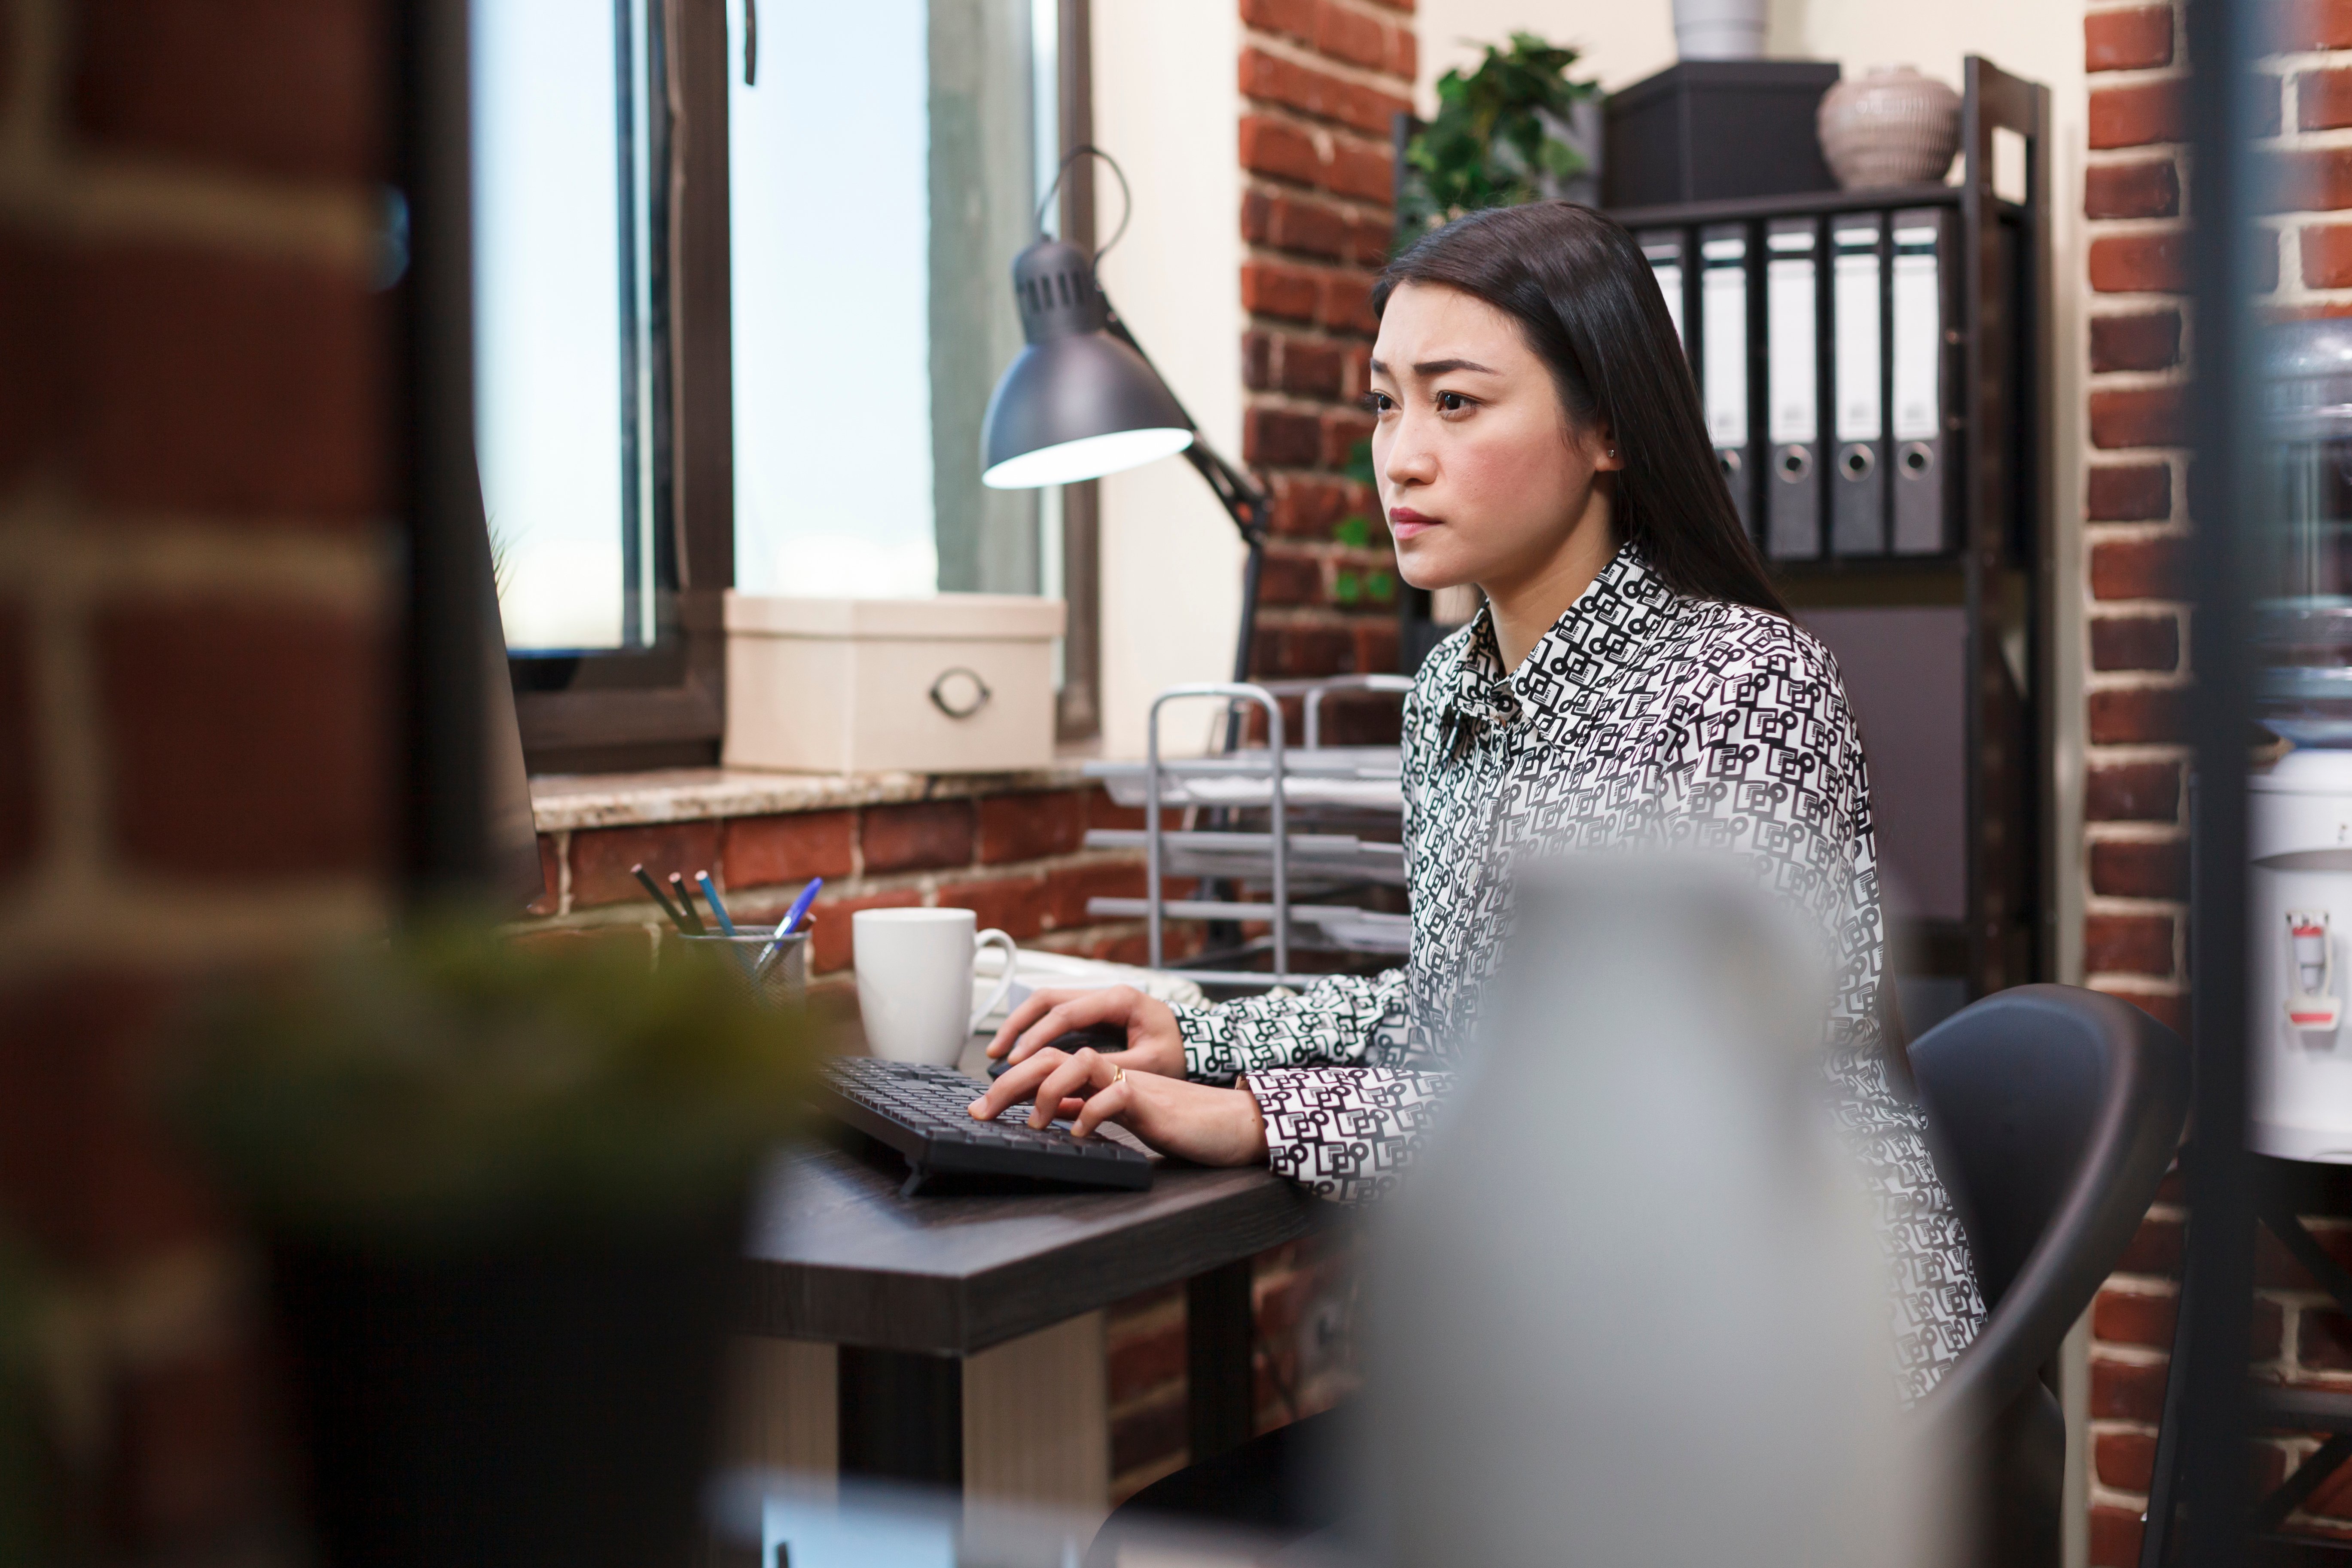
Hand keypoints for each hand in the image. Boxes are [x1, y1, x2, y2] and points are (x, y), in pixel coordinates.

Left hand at [967, 1043, 1268, 1166]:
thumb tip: (1051, 1118)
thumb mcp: (1124, 1118)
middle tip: (981, 1111)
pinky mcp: (1151, 1100)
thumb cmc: (1182, 1124)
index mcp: (1103, 1076)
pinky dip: (1090, 1113)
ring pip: (1079, 1063)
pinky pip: (1114, 1096)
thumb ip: (1090, 1110)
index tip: (983, 1106)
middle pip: (1052, 1057)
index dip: (1012, 1081)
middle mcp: (1113, 1072)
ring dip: (1047, 1091)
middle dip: (1009, 1083)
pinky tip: (1078, 1133)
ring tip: (1033, 1123)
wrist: (1232, 1125)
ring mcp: (1132, 1082)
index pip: (1048, 1064)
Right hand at [985, 984, 1185, 1078]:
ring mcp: (1099, 1000)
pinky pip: (1058, 1015)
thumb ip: (1113, 1069)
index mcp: (1120, 999)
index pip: (1066, 1012)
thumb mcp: (1151, 1064)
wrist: (1200, 1041)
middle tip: (996, 1053)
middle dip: (1018, 1024)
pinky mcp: (1096, 1012)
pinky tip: (1022, 1050)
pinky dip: (1036, 1029)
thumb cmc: (1181, 1051)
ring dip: (1022, 1025)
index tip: (1016, 1059)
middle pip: (1048, 998)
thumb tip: (1075, 1078)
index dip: (1037, 1036)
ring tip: (1000, 1052)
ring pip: (1049, 1003)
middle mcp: (1106, 993)